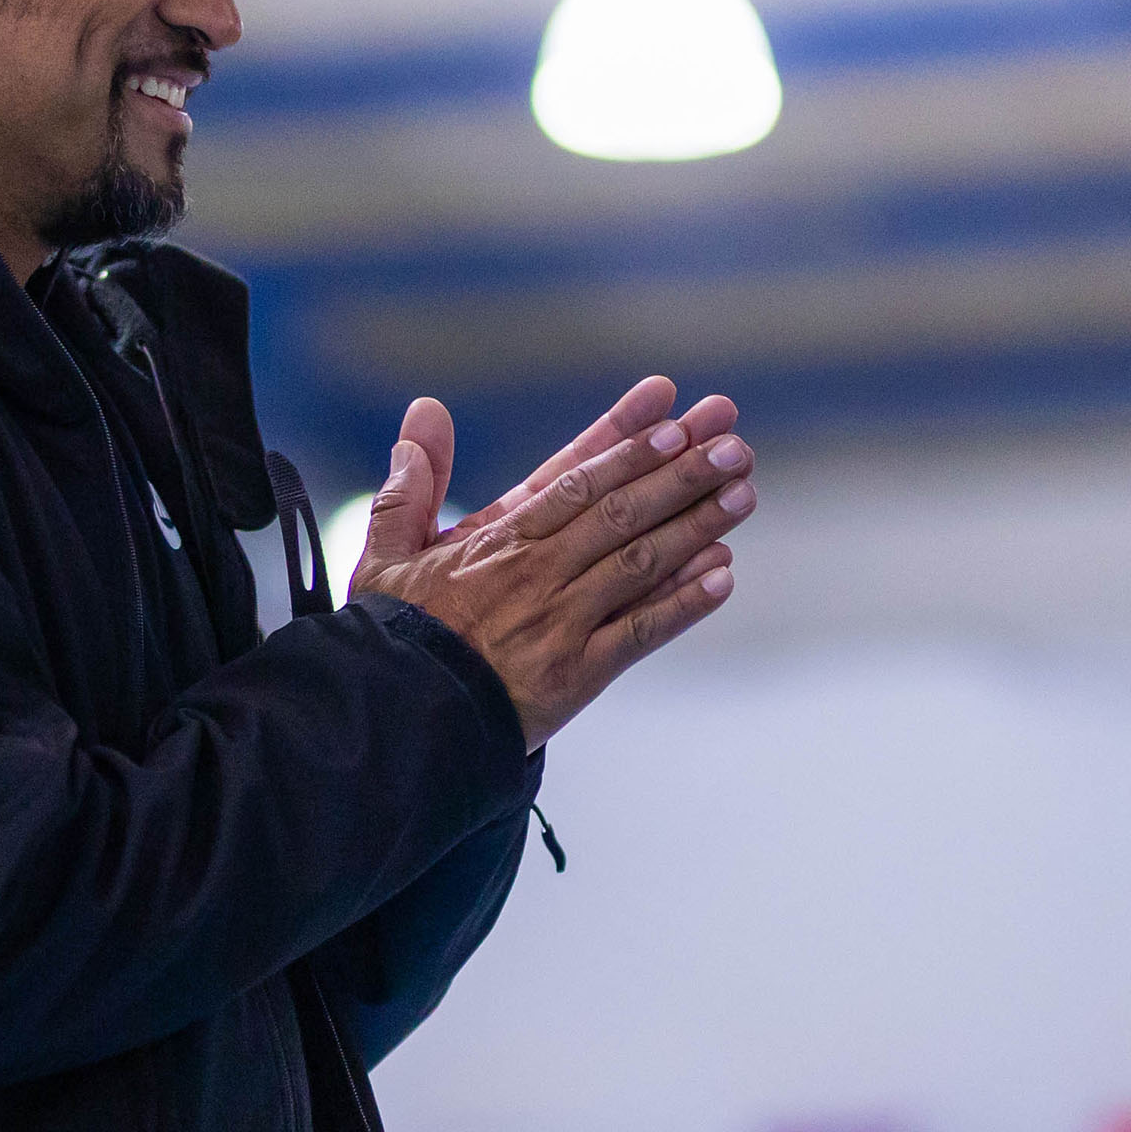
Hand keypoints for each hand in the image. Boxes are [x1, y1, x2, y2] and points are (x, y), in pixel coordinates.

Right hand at [351, 378, 750, 746]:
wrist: (398, 719)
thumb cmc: (395, 637)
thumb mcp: (387, 553)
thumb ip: (411, 484)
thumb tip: (424, 412)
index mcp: (499, 540)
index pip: (574, 478)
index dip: (625, 442)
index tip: (670, 411)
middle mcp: (538, 573)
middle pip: (621, 510)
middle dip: (681, 472)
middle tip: (731, 441)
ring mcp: (562, 621)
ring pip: (640, 560)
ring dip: (696, 524)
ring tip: (743, 490)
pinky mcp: (577, 673)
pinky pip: (640, 632)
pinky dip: (684, 604)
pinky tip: (724, 575)